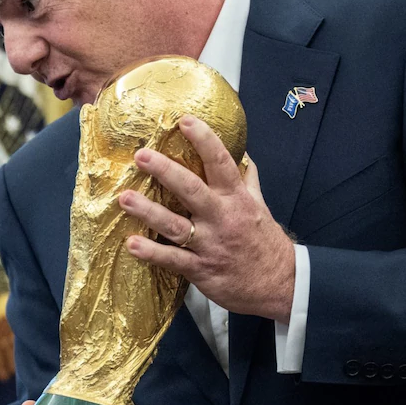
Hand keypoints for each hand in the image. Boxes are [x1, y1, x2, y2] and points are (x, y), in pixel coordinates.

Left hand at [119, 115, 295, 321]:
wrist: (280, 284)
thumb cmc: (263, 241)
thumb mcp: (259, 206)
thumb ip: (247, 181)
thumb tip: (243, 155)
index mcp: (236, 198)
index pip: (220, 163)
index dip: (204, 140)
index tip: (185, 120)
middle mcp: (222, 217)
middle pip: (192, 190)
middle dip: (166, 171)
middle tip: (141, 155)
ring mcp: (209, 244)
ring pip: (176, 225)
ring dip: (149, 211)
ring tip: (125, 198)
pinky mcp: (201, 269)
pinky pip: (173, 260)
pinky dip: (152, 253)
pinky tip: (131, 244)